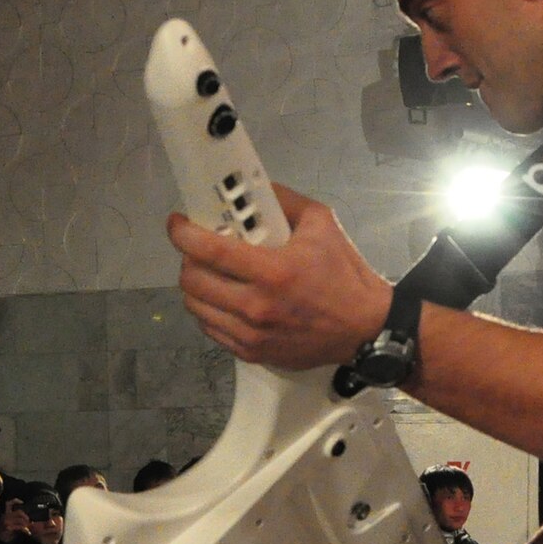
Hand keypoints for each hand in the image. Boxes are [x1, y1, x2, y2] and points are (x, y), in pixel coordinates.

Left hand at [168, 184, 392, 370]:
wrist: (364, 329)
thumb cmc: (344, 276)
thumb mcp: (322, 225)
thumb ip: (285, 202)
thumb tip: (255, 190)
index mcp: (273, 271)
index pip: (209, 251)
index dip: (183, 234)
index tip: (178, 223)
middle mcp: (256, 306)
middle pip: (192, 281)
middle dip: (187, 259)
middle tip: (197, 249)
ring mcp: (250, 334)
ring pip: (195, 307)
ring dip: (195, 286)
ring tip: (209, 274)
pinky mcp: (250, 353)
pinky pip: (210, 329)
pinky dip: (208, 311)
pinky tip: (222, 299)